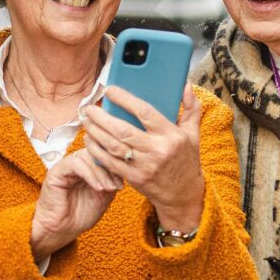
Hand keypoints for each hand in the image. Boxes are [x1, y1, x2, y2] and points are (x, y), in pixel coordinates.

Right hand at [29, 149, 119, 262]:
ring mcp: (66, 166)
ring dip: (102, 173)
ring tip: (108, 189)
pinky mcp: (57, 171)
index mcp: (87, 168)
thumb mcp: (103, 198)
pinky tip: (98, 188)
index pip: (102, 155)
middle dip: (110, 168)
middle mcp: (76, 163)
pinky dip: (90, 175)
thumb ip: (110, 182)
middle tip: (117, 185)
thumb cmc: (79, 215)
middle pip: (96, 152)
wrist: (61, 230)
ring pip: (87, 156)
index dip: (114, 166)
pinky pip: (76, 164)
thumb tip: (121, 172)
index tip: (122, 183)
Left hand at [82, 84, 205, 236]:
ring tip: (87, 121)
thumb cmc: (186, 160)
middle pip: (123, 130)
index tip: (110, 90)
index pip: (145, 112)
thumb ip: (191, 108)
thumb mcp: (193, 134)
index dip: (125, 99)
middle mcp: (157, 151)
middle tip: (90, 108)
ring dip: (95, 132)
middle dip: (102, 117)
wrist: (183, 194)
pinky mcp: (134, 178)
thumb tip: (185, 85)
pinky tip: (89, 140)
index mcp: (171, 136)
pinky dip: (97, 150)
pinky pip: (110, 162)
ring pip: (113, 146)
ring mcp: (144, 166)